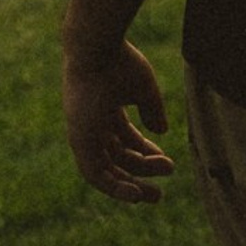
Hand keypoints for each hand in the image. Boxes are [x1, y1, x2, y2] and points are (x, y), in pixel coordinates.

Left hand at [63, 40, 175, 203]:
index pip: (125, 138)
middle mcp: (92, 124)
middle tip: (161, 193)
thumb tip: (161, 132)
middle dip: (140, 174)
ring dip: (131, 184)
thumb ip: (152, 110)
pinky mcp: (79, 142)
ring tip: (155, 195)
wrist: (96, 49)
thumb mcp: (143, 87)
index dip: (146, 152)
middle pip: (117, 157)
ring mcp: (84, 134)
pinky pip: (95, 174)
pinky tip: (136, 195)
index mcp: (105, 107)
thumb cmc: (120, 60)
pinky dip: (114, 187)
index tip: (166, 161)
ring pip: (108, 169)